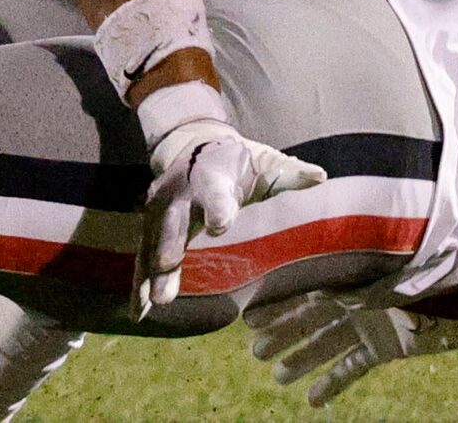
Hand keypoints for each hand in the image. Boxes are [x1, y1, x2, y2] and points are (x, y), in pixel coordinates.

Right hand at [137, 115, 326, 314]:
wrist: (193, 146)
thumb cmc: (237, 163)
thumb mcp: (263, 162)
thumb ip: (288, 173)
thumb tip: (318, 177)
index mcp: (213, 173)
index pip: (215, 190)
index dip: (218, 206)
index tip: (221, 224)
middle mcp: (181, 190)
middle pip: (175, 218)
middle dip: (172, 242)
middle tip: (170, 266)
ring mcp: (161, 209)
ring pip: (154, 241)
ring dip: (152, 271)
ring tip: (157, 300)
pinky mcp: (150, 228)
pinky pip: (142, 257)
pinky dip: (138, 283)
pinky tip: (139, 311)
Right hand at [246, 290, 457, 406]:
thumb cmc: (430, 280)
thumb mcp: (387, 276)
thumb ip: (353, 280)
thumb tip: (317, 282)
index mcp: (352, 277)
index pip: (306, 290)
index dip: (278, 304)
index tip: (249, 316)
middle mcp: (356, 300)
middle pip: (311, 319)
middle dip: (283, 334)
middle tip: (256, 352)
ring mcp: (370, 325)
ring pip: (327, 345)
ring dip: (303, 360)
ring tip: (278, 376)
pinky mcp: (385, 348)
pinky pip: (353, 368)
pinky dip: (333, 383)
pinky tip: (312, 400)